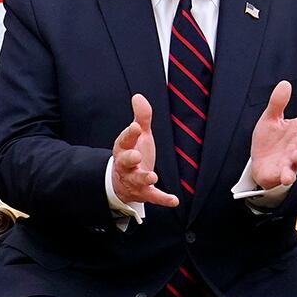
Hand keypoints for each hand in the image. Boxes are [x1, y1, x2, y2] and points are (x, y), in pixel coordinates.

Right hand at [110, 94, 178, 208]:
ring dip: (143, 178)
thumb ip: (141, 117)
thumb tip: (138, 96)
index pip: (124, 140)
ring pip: (136, 180)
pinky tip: (174, 200)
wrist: (122, 183)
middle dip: (129, 158)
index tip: (135, 127)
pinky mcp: (143, 193)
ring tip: (151, 176)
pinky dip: (163, 199)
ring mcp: (133, 180)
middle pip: (124, 161)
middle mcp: (126, 165)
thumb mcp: (137, 135)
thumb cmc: (132, 155)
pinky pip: (152, 196)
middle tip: (135, 155)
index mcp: (124, 148)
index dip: (129, 134)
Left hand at [247, 80, 296, 191]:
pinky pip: (288, 175)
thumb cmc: (270, 141)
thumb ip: (278, 103)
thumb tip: (285, 83)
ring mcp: (292, 159)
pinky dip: (288, 176)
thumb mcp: (270, 119)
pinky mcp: (284, 172)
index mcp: (296, 129)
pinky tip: (288, 177)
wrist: (260, 164)